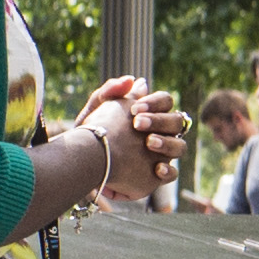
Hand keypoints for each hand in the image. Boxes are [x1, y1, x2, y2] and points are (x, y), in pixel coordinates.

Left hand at [88, 78, 186, 199]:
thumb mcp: (94, 111)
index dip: (156, 103)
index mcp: (148, 115)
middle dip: (159, 121)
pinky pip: (172, 174)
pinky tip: (156, 169)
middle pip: (176, 122)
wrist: (79, 162)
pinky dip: (168, 170)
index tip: (135, 109)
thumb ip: (110, 91)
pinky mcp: (155, 177)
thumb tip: (137, 81)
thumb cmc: (90, 135)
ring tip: (148, 143)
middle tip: (137, 124)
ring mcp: (160, 156)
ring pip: (179, 147)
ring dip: (167, 143)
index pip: (165, 102)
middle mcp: (159, 134)